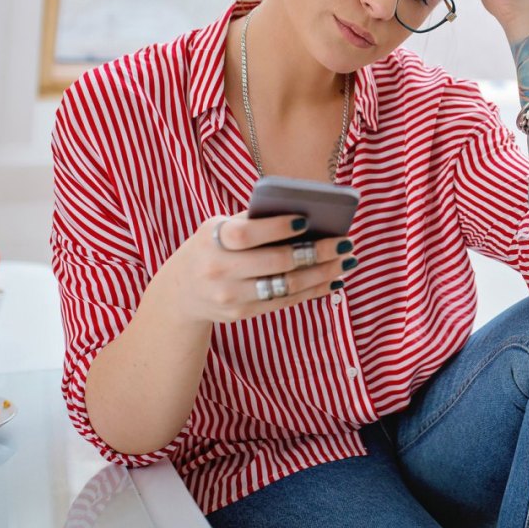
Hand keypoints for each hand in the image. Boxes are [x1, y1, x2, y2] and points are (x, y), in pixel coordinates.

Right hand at [155, 211, 356, 324]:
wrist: (181, 291)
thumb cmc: (213, 247)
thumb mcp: (219, 227)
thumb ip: (253, 220)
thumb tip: (306, 213)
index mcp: (213, 240)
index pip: (247, 235)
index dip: (276, 228)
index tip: (306, 220)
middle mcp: (219, 270)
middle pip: (276, 263)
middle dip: (316, 252)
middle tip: (345, 242)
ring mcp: (230, 296)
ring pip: (286, 286)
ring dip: (323, 273)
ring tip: (347, 261)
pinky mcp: (241, 314)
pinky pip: (285, 301)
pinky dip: (313, 291)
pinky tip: (333, 280)